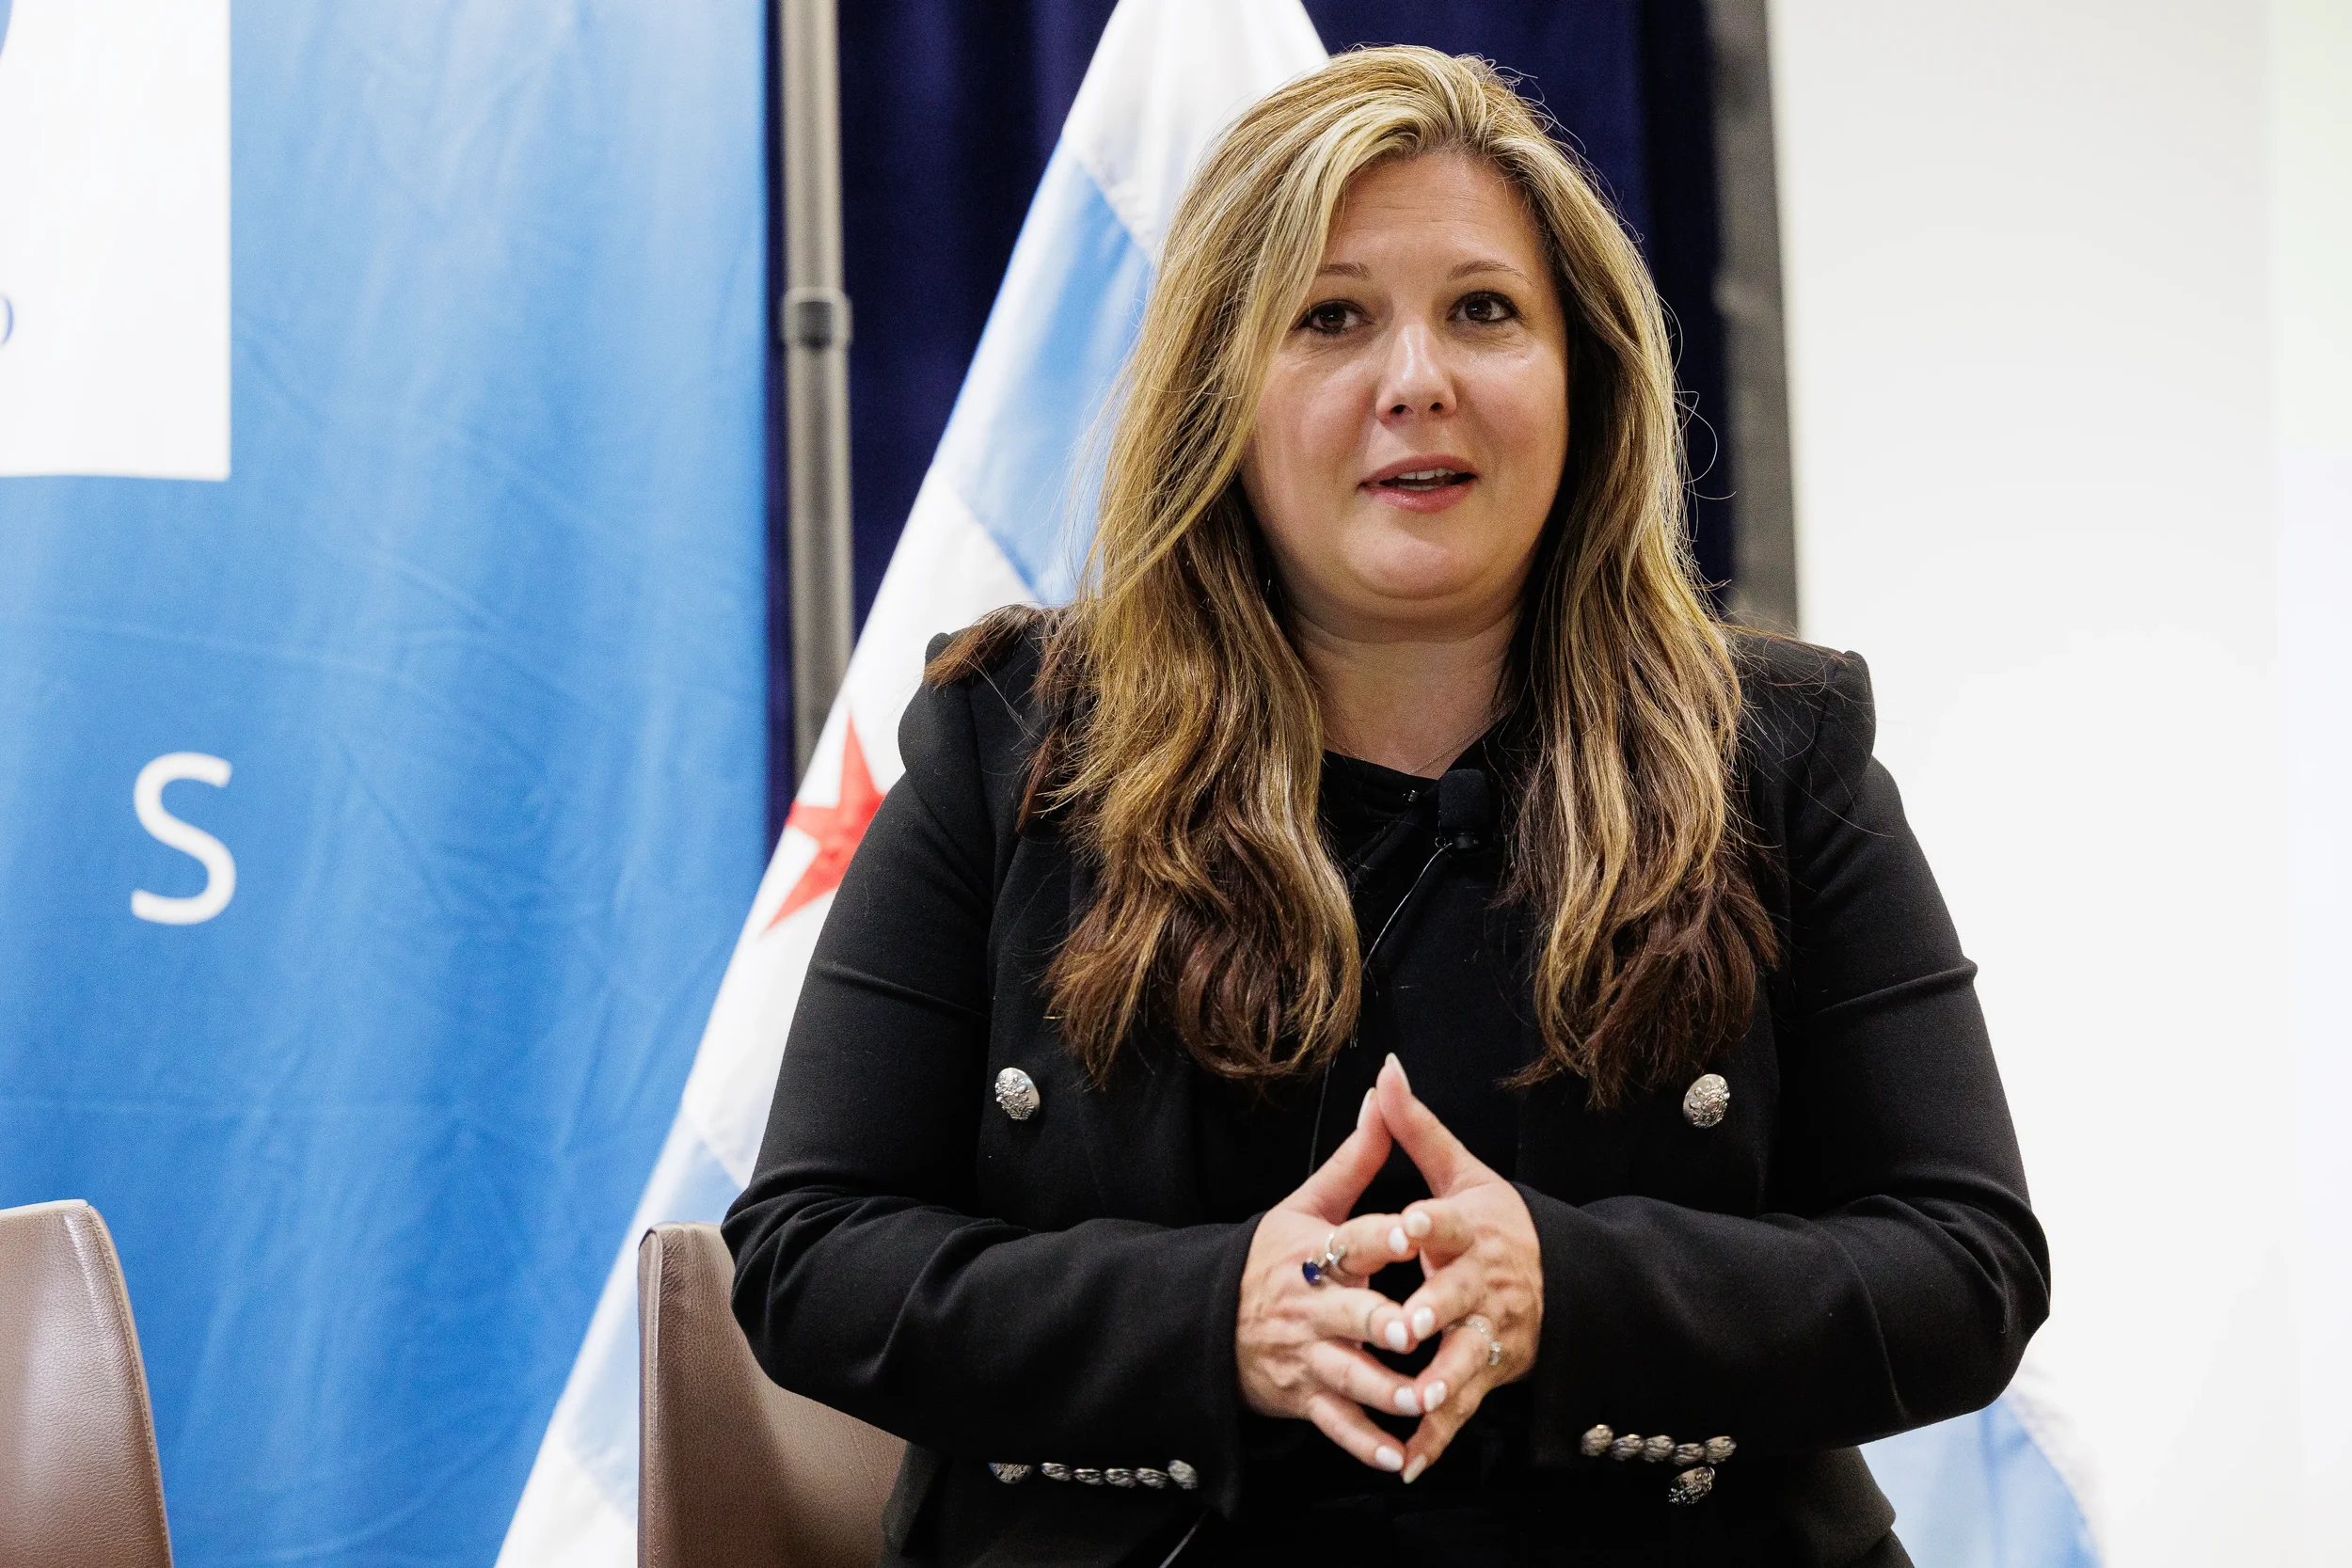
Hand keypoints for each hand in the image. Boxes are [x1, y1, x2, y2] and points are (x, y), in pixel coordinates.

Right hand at [1236, 1088, 1436, 1475]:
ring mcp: (1306, 1356)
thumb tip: (1386, 1093)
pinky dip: (1365, 1442)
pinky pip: (1335, 1424)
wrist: (1210, 1320)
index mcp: (1313, 1252)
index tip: (1415, 1230)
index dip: (1383, 1236)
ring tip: (1421, 1399)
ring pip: (1349, 1377)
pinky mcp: (1304, 1397)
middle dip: (1381, 1323)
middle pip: (1350, 1315)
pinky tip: (1397, 1455)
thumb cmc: (1272, 1257)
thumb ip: (1356, 1158)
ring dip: (1386, 1392)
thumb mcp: (1306, 1203)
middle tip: (1415, 1329)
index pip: (1352, 1239)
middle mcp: (1309, 1306)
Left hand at [1376, 1055, 1544, 1483]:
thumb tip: (1385, 1069)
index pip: (1449, 1222)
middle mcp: (1483, 1282)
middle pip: (1455, 1296)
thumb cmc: (1493, 1222)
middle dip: (1432, 1311)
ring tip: (1418, 1397)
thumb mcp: (1463, 1172)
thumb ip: (1416, 1128)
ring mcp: (1488, 1331)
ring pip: (1464, 1358)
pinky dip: (1436, 1438)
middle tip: (1403, 1325)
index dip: (1430, 1223)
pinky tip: (1409, 1458)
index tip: (1409, 1222)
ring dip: (1442, 1380)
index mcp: (1470, 1229)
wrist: (1557, 1281)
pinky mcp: (1488, 1372)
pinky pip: (1462, 1407)